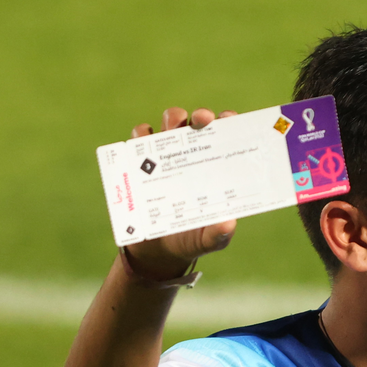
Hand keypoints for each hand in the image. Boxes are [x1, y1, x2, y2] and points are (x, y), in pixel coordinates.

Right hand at [122, 106, 239, 280]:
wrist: (158, 251)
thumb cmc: (192, 238)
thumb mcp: (209, 240)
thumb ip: (219, 234)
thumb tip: (228, 224)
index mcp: (215, 165)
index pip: (225, 135)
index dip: (228, 121)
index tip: (228, 119)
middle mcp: (192, 153)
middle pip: (197, 122)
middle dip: (200, 115)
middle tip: (202, 120)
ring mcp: (167, 156)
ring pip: (169, 122)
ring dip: (171, 119)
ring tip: (173, 130)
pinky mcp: (141, 163)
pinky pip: (138, 140)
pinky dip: (139, 138)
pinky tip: (143, 147)